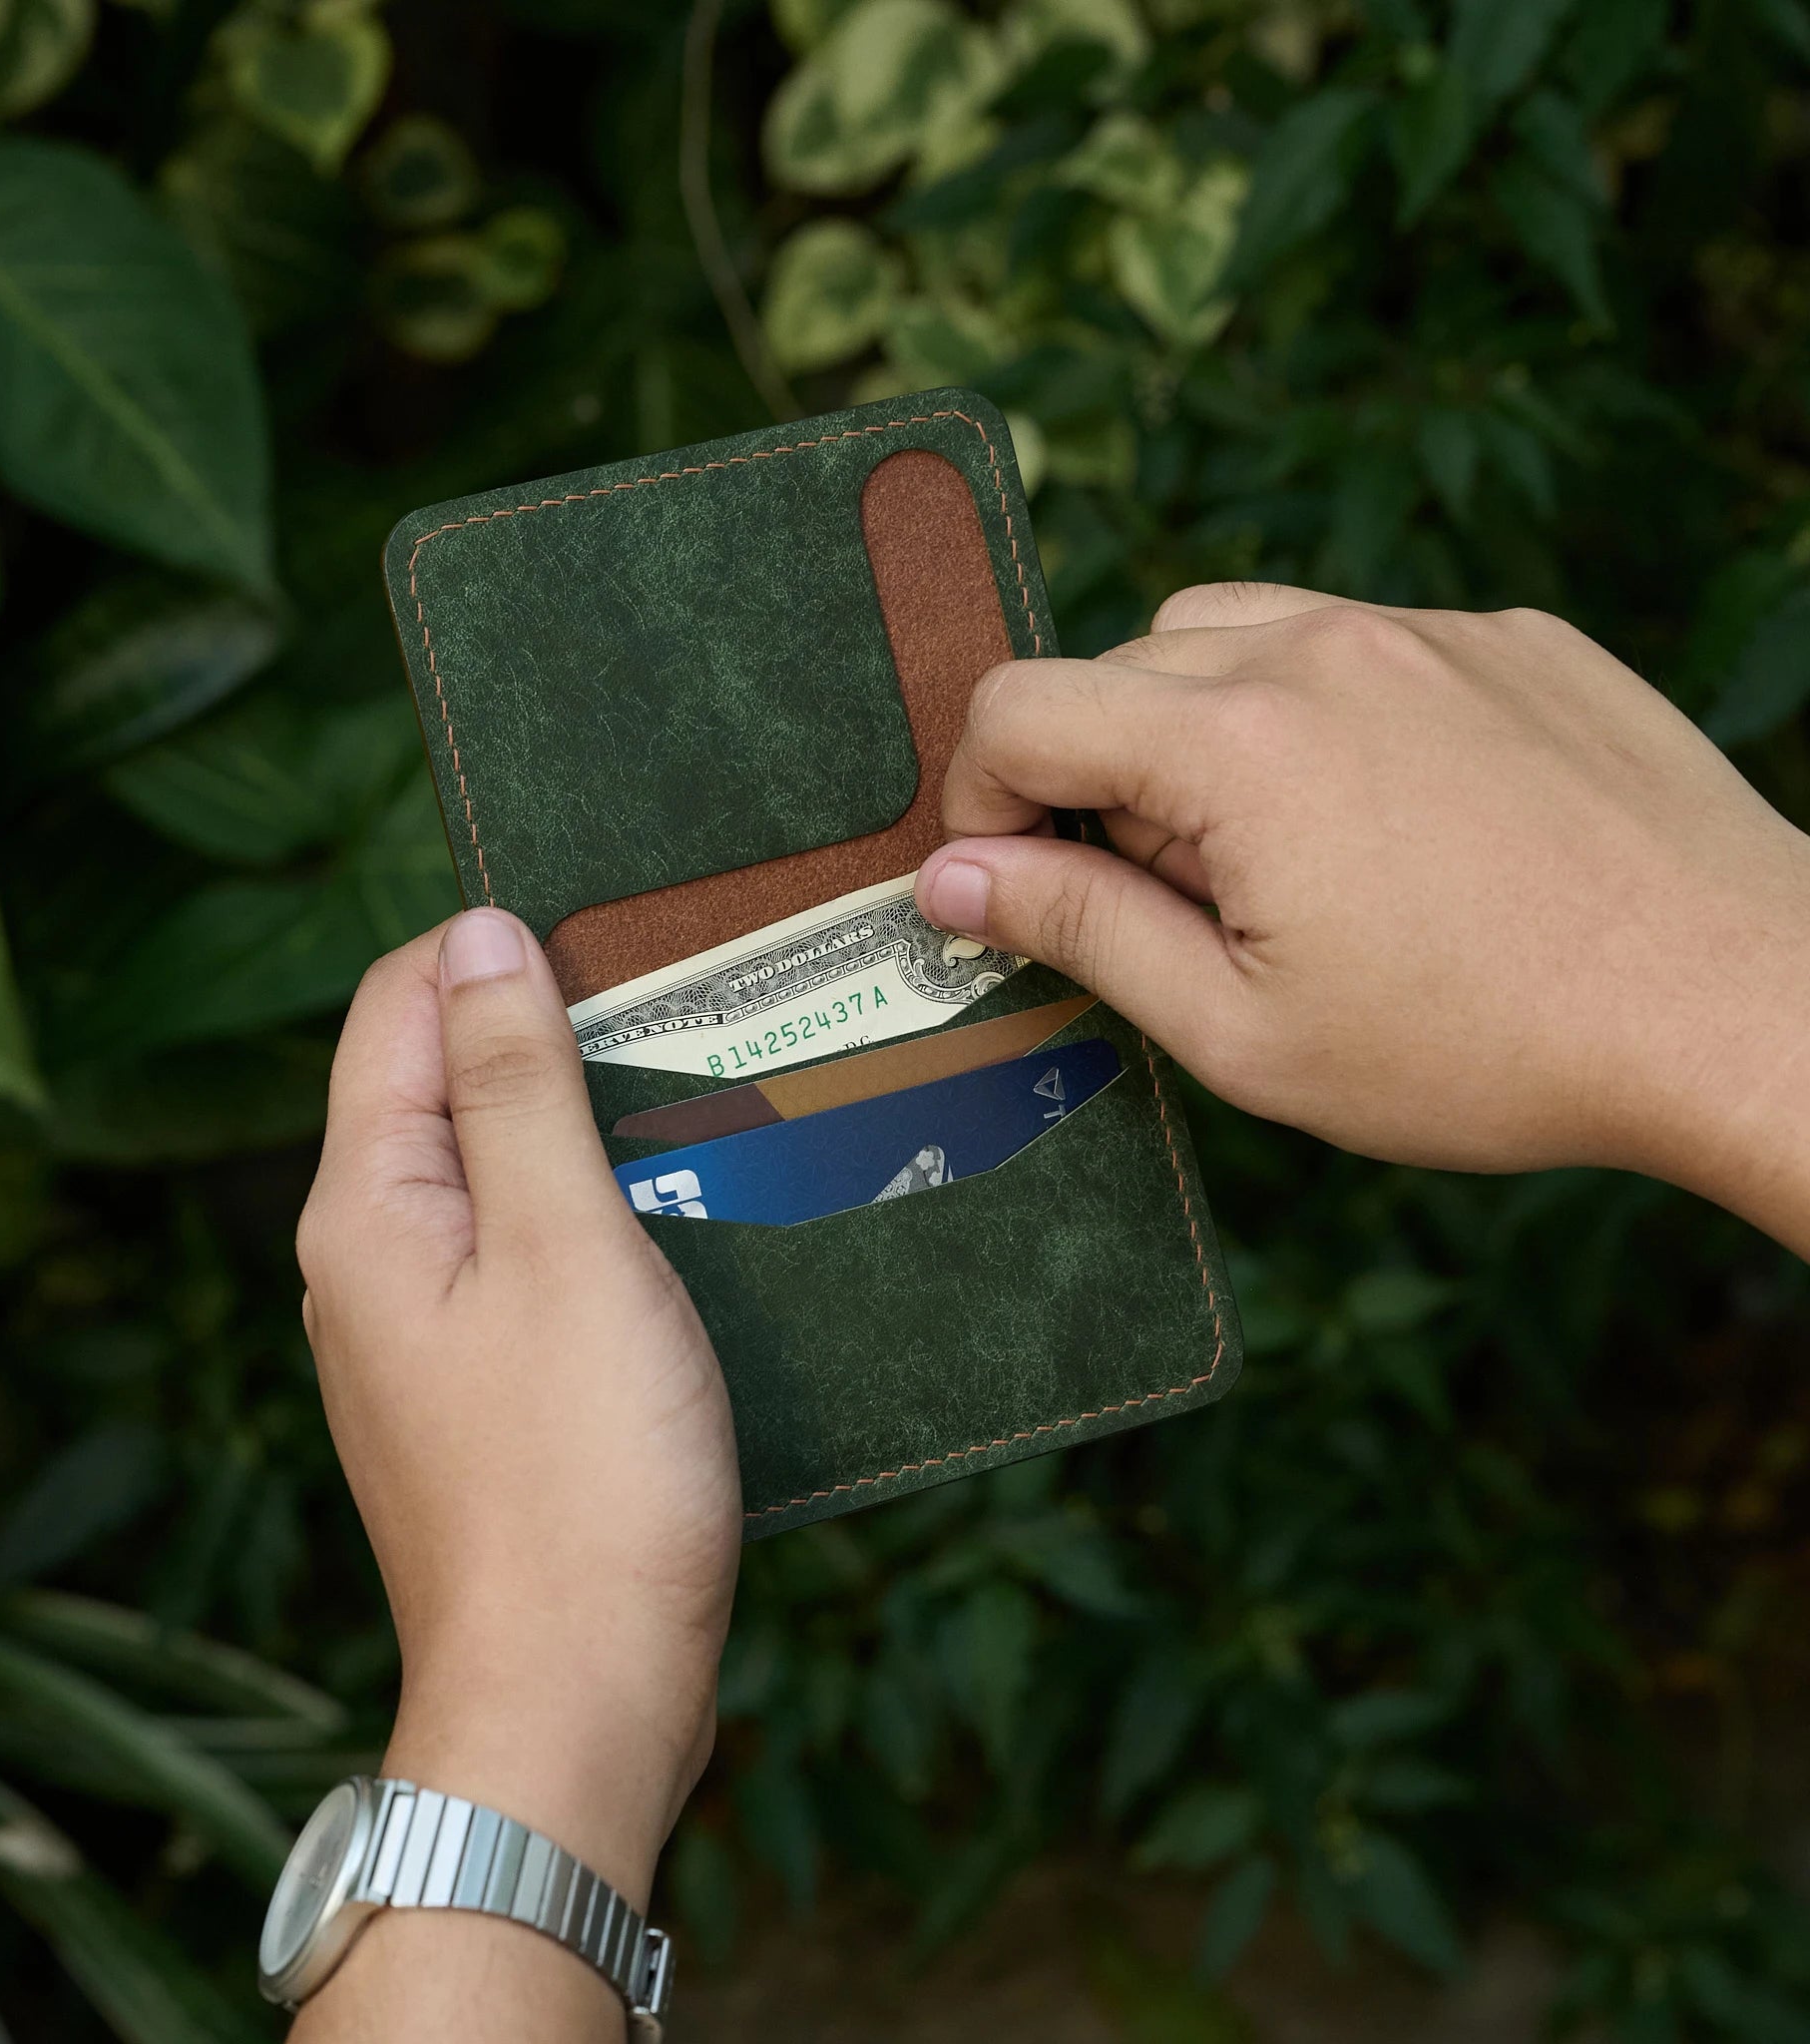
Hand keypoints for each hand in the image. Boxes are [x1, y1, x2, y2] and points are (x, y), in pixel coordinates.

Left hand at [294, 909, 739, 1925]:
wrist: (575, 1703)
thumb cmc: (580, 1476)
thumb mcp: (563, 1245)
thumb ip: (513, 1083)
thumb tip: (476, 935)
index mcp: (364, 1204)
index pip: (399, 1004)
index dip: (495, 948)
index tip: (621, 936)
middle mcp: (366, 1261)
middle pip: (443, 1085)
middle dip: (551, 1034)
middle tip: (685, 1016)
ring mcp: (419, 1336)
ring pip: (494, 1175)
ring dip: (584, 1130)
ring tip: (703, 1107)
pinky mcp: (477, 1394)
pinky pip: (524, 1261)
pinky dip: (593, 1219)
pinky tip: (683, 1226)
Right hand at [915, 584, 1809, 1251]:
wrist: (1735, 1005)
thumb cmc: (1488, 1045)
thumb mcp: (1243, 1029)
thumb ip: (1078, 931)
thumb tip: (950, 877)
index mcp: (1236, 743)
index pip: (1018, 708)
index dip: (981, 802)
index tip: (1017, 883)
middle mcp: (1322, 647)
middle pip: (1118, 665)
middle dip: (1099, 777)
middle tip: (1173, 904)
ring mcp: (1428, 629)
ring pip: (1234, 631)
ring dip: (1201, 727)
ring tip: (1273, 854)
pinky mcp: (1512, 637)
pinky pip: (1361, 641)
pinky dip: (1324, 713)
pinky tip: (1394, 825)